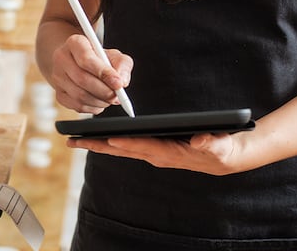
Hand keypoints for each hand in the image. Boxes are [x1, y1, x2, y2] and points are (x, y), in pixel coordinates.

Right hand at [49, 34, 131, 113]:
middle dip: (104, 91)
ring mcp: (57, 78)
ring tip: (110, 98)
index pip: (86, 59)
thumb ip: (122, 64)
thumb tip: (122, 82)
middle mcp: (61, 59)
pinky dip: (93, 107)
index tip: (118, 83)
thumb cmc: (98, 58)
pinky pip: (78, 106)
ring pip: (80, 96)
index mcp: (74, 43)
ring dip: (100, 101)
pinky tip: (100, 101)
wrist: (78, 63)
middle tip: (117, 96)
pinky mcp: (59, 94)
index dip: (104, 73)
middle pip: (82, 79)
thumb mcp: (113, 54)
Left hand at [67, 131, 243, 175]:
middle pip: (122, 150)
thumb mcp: (220, 145)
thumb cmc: (221, 149)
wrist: (223, 158)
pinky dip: (109, 143)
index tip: (108, 138)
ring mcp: (153, 153)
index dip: (126, 143)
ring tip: (75, 139)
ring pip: (120, 149)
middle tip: (73, 141)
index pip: (143, 147)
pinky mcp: (152, 150)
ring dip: (98, 145)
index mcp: (170, 153)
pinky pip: (126, 146)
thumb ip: (210, 143)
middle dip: (98, 146)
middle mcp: (157, 155)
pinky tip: (96, 138)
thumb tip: (199, 140)